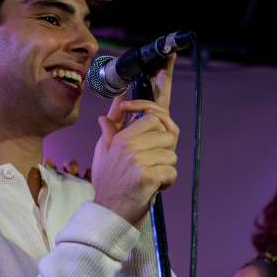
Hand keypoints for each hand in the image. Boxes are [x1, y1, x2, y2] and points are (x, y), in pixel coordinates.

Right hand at [91, 55, 179, 224]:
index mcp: (121, 136)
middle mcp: (129, 144)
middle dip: (165, 148)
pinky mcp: (147, 176)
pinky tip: (152, 189)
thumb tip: (109, 112)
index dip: (161, 86)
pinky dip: (167, 183)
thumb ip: (111, 130)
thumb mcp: (104, 154)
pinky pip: (171, 172)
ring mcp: (138, 159)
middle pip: (166, 132)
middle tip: (155, 162)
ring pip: (171, 154)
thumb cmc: (108, 185)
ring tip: (150, 178)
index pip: (149, 112)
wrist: (108, 214)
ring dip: (166, 169)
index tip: (167, 62)